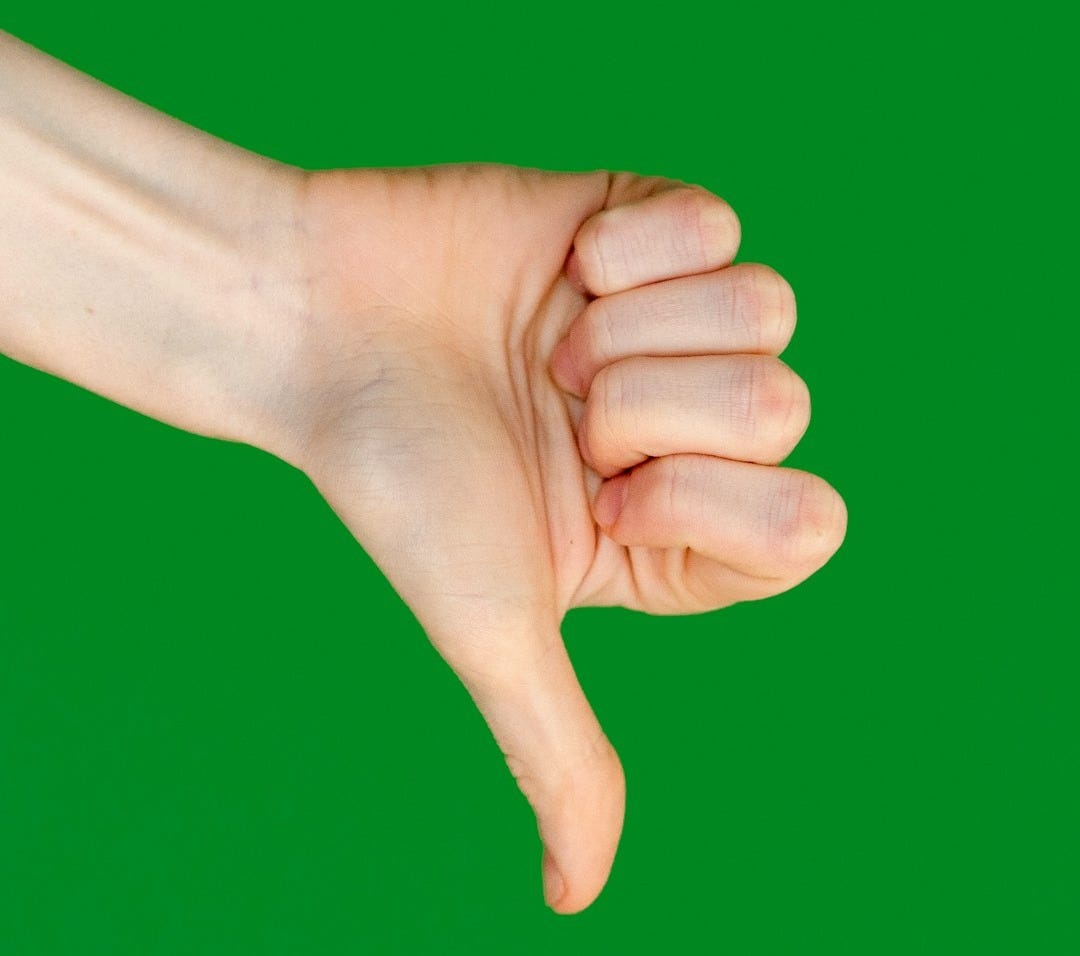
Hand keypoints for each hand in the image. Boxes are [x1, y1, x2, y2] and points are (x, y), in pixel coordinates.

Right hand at [288, 166, 846, 912]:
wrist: (315, 327)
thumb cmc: (398, 480)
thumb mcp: (492, 628)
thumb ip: (561, 753)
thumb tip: (577, 898)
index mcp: (676, 532)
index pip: (805, 524)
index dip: (694, 504)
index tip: (591, 492)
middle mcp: (692, 432)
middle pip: (786, 404)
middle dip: (649, 406)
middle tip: (561, 412)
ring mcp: (680, 324)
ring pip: (767, 309)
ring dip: (634, 327)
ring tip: (553, 344)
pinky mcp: (653, 226)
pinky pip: (715, 221)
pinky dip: (624, 242)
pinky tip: (560, 268)